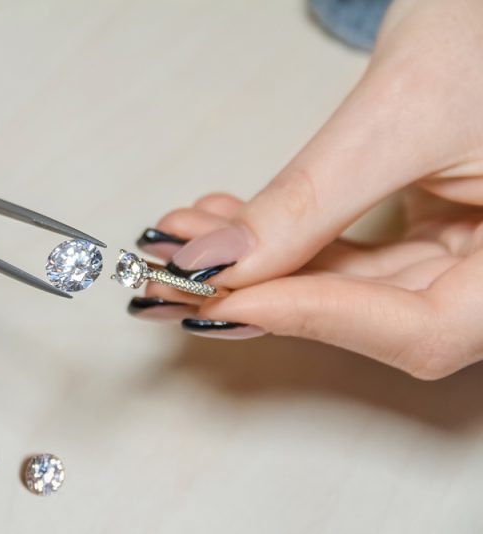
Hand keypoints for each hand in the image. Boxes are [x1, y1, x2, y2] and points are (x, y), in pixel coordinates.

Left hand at [132, 0, 482, 378]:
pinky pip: (349, 255)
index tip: (224, 295)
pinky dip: (285, 240)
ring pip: (348, 286)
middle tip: (173, 275)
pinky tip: (226, 219)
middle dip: (263, 290)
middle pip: (373, 316)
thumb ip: (309, 200)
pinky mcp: (431, 234)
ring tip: (186, 237)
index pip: (422, 328)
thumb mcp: (396, 114)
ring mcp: (467, 255)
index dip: (316, 317)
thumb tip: (217, 262)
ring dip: (260, 264)